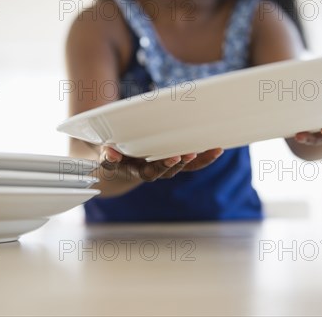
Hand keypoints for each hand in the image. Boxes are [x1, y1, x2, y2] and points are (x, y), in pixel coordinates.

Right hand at [99, 146, 223, 181]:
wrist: (116, 157)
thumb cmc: (110, 151)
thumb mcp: (103, 153)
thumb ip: (107, 156)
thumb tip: (111, 154)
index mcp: (135, 170)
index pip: (148, 172)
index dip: (160, 165)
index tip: (174, 157)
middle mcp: (151, 171)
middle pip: (167, 171)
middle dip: (179, 163)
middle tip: (188, 154)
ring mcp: (164, 166)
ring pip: (183, 168)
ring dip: (198, 160)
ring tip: (212, 150)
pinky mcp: (173, 160)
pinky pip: (191, 163)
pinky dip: (204, 158)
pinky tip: (217, 149)